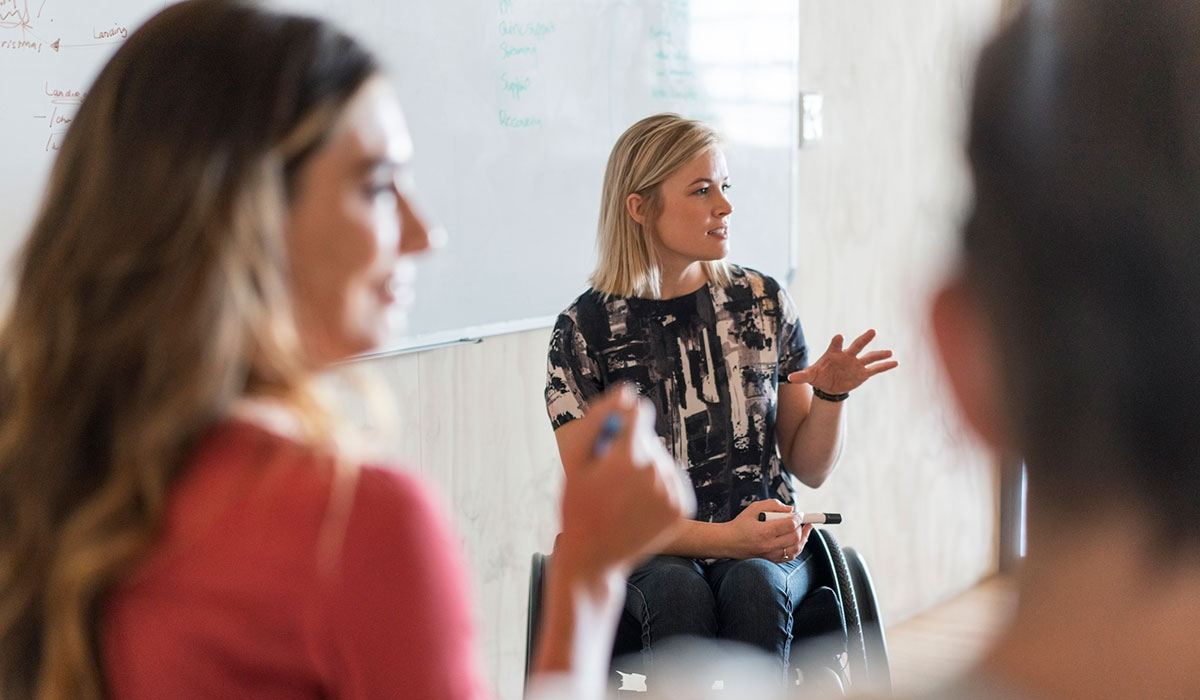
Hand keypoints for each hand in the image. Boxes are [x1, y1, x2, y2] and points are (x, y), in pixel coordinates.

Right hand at [556, 384, 695, 580]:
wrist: (595, 558)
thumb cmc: (578, 506)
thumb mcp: (575, 462)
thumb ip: (598, 420)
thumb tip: (626, 393)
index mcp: (627, 457)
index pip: (638, 413)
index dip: (621, 422)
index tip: (609, 440)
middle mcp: (656, 472)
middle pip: (649, 438)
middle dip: (630, 450)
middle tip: (607, 481)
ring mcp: (672, 491)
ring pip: (661, 460)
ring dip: (644, 469)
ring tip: (622, 495)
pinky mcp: (683, 507)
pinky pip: (672, 480)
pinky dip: (657, 487)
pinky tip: (638, 505)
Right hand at [726, 499, 811, 562]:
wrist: (727, 542)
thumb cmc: (740, 524)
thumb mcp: (754, 508)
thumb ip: (773, 505)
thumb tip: (790, 509)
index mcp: (764, 531)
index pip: (790, 525)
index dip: (798, 518)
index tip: (800, 514)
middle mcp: (769, 545)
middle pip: (795, 537)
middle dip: (801, 527)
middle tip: (801, 521)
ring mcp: (770, 555)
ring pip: (795, 549)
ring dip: (803, 539)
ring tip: (805, 530)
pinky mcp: (770, 560)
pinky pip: (790, 556)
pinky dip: (797, 548)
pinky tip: (798, 541)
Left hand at [787, 329, 897, 394]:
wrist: (828, 385)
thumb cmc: (819, 376)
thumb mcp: (810, 376)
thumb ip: (802, 376)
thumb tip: (790, 378)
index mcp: (833, 353)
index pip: (835, 344)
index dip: (837, 341)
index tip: (839, 337)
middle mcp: (847, 356)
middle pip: (857, 345)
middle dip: (864, 339)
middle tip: (872, 331)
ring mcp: (856, 364)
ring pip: (869, 356)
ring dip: (879, 354)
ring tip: (890, 351)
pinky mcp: (862, 373)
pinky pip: (875, 369)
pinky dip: (885, 366)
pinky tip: (896, 362)